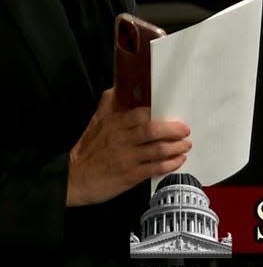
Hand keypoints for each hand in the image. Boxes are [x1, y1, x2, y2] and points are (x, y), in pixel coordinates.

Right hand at [66, 88, 191, 206]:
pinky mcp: (130, 176)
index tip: (174, 113)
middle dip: (174, 130)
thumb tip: (118, 86)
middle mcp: (121, 139)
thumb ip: (108, 104)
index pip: (140, 113)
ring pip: (158, 150)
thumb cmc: (88, 149)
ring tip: (186, 145)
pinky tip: (179, 160)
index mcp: (114, 124)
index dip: (160, 113)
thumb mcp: (95, 123)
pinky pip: (155, 168)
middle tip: (186, 130)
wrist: (72, 180)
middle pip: (152, 130)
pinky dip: (170, 164)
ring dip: (177, 147)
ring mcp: (127, 158)